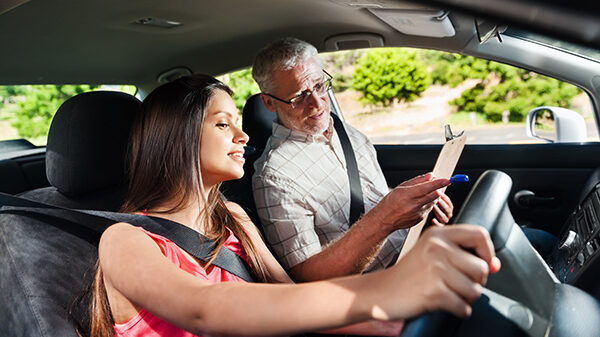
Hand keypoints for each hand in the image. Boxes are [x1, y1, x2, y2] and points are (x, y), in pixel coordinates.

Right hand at [366, 173, 450, 232]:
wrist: (385, 219)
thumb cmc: (391, 202)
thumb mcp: (401, 187)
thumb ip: (417, 181)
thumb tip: (431, 176)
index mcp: (408, 195)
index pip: (427, 188)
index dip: (438, 183)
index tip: (447, 179)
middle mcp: (414, 205)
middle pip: (433, 195)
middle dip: (439, 188)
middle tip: (439, 182)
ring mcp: (418, 213)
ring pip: (433, 202)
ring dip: (433, 196)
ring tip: (423, 193)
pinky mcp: (420, 218)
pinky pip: (429, 208)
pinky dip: (427, 204)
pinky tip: (418, 203)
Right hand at [369, 225, 500, 319]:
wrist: (383, 291)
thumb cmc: (411, 274)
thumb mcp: (433, 253)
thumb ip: (464, 254)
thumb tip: (494, 265)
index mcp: (438, 234)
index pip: (480, 234)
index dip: (488, 252)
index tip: (483, 264)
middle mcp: (437, 248)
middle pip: (481, 268)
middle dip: (475, 282)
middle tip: (458, 284)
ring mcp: (435, 269)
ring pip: (475, 290)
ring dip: (466, 298)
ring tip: (449, 293)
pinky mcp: (434, 292)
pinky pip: (463, 306)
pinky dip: (458, 310)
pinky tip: (445, 304)